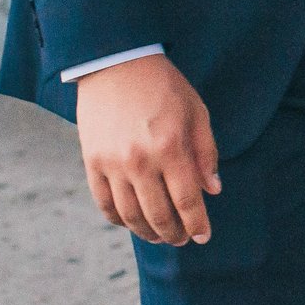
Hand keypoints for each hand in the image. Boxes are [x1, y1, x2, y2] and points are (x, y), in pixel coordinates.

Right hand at [75, 53, 220, 245]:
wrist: (117, 65)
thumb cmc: (165, 87)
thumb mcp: (197, 113)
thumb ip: (206, 153)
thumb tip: (212, 190)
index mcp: (171, 147)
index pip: (187, 200)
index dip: (197, 223)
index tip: (203, 237)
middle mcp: (140, 160)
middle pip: (158, 214)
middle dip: (174, 233)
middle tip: (182, 240)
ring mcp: (112, 164)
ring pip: (130, 215)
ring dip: (147, 232)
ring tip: (160, 236)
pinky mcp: (91, 163)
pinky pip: (104, 203)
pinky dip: (119, 219)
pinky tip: (132, 223)